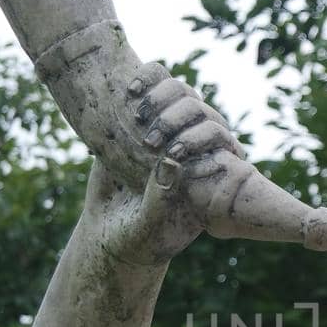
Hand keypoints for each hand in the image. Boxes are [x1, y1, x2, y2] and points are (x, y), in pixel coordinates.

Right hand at [84, 64, 246, 264]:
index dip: (204, 137)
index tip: (174, 153)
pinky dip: (143, 84)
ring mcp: (166, 140)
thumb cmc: (133, 243)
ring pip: (179, 98)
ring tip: (138, 112)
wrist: (105, 241)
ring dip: (163, 96)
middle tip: (150, 142)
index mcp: (206, 178)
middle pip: (202, 113)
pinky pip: (150, 95)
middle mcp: (191, 154)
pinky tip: (129, 91)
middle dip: (178, 117)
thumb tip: (172, 160)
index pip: (221, 142)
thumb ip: (161, 198)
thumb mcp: (147, 228)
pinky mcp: (139, 131)